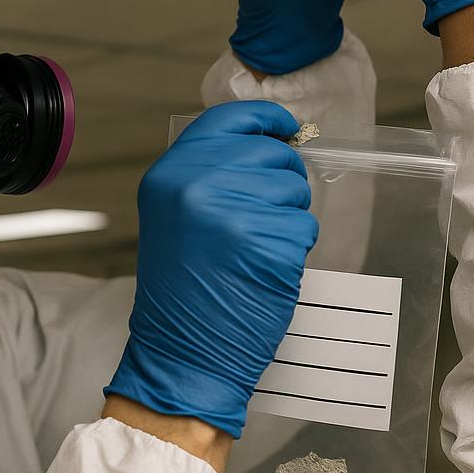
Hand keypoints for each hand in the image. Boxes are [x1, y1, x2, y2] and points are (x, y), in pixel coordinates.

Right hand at [105, 101, 318, 437]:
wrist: (181, 354)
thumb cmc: (183, 291)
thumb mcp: (175, 215)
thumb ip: (209, 173)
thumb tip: (271, 142)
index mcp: (169, 173)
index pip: (230, 118)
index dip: (267, 120)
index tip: (287, 129)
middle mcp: (196, 185)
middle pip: (272, 155)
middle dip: (282, 184)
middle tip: (260, 222)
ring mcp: (232, 214)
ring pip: (294, 192)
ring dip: (288, 220)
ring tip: (255, 251)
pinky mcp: (266, 245)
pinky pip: (304, 229)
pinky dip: (295, 251)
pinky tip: (266, 271)